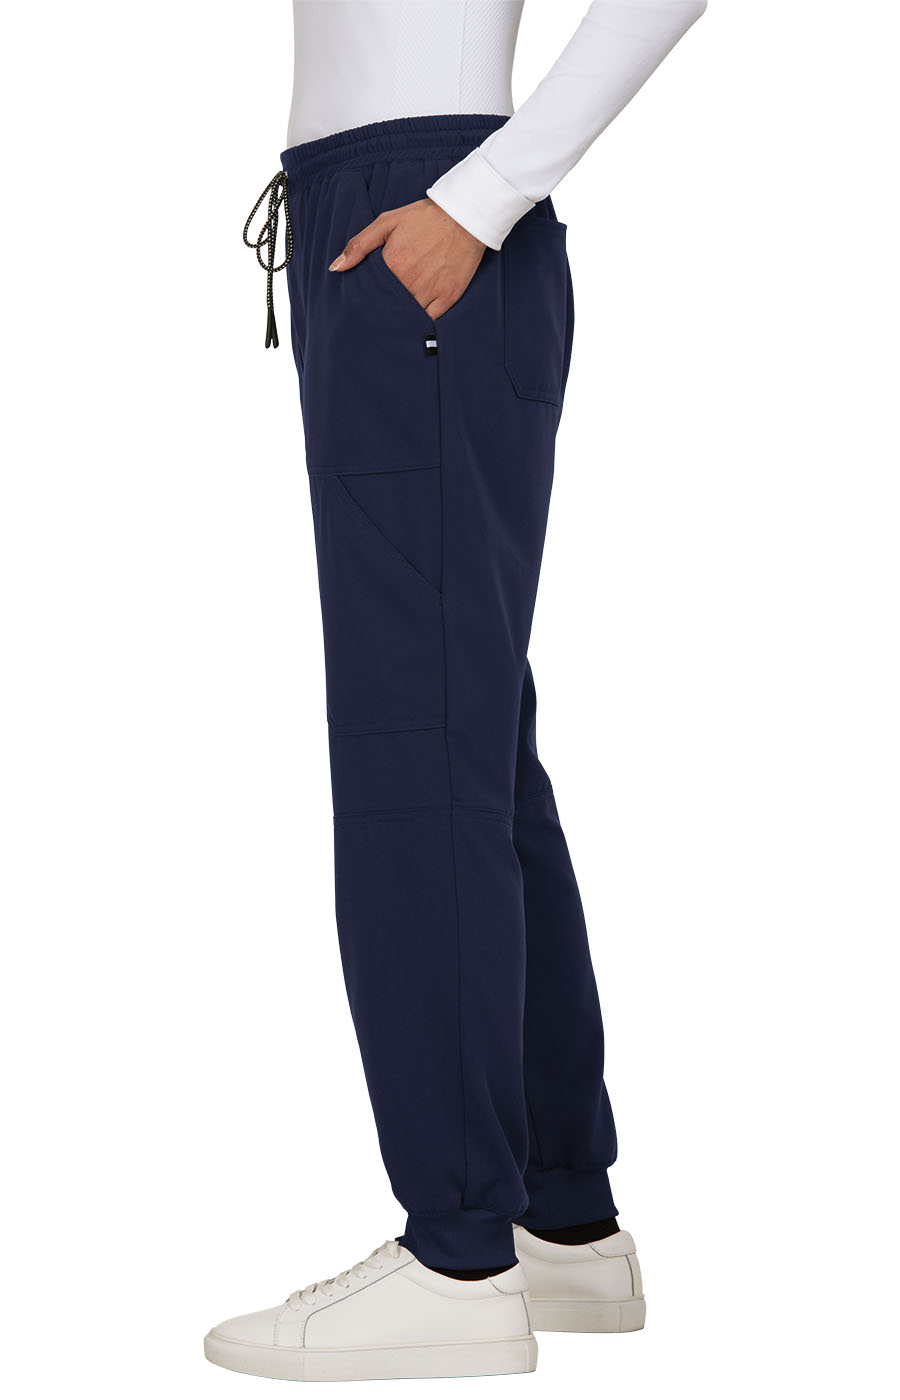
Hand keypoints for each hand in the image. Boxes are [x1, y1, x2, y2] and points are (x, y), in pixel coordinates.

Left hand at [329, 198, 485, 319]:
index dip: (366, 297)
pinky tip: (413, 318)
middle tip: (375, 314)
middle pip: (387, 306)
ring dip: (399, 317)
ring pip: (407, 316)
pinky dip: (419, 321)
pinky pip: (428, 319)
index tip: (362, 302)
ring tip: (393, 315)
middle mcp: (409, 282)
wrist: (464, 217)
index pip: (370, 292)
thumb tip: (337, 267)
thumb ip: (359, 245)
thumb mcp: (387, 222)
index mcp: (392, 265)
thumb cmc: (424, 218)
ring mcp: (430, 292)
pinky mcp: (448, 297)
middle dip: (380, 309)